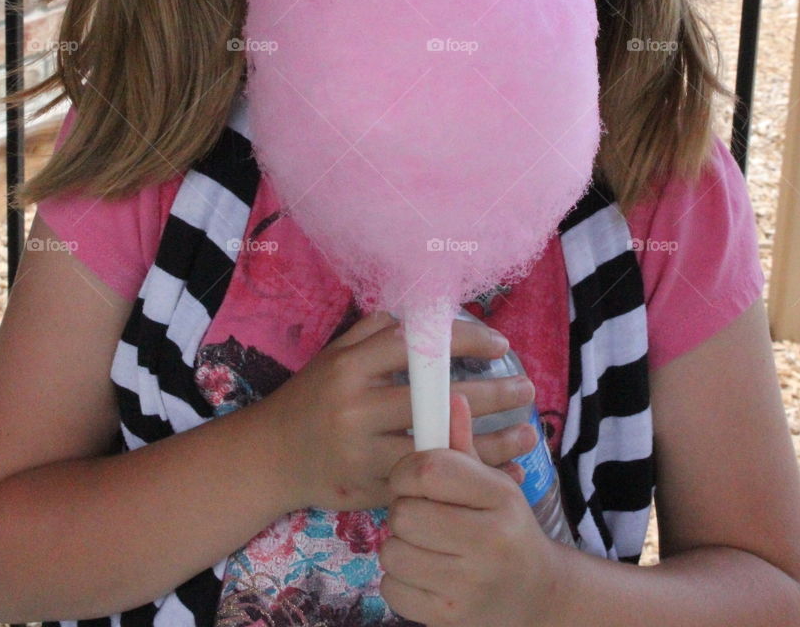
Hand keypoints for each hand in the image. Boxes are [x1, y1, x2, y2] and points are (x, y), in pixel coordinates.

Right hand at [261, 311, 538, 512]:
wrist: (270, 458)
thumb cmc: (312, 397)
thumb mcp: (336, 355)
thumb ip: (377, 330)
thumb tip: (426, 310)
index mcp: (351, 365)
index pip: (416, 344)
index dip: (463, 340)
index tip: (500, 345)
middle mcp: (356, 406)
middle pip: (436, 398)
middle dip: (490, 393)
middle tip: (527, 389)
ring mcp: (363, 451)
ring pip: (438, 447)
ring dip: (490, 442)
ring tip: (528, 434)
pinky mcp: (369, 489)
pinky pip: (430, 484)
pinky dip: (467, 478)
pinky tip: (500, 473)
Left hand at [378, 392, 564, 626]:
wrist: (537, 596)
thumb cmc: (507, 528)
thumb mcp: (494, 484)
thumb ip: (464, 444)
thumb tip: (450, 397)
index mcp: (500, 498)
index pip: (430, 470)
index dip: (407, 469)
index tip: (410, 476)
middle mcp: (489, 542)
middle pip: (404, 512)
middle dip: (404, 509)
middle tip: (420, 513)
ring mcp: (468, 585)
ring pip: (392, 550)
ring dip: (399, 545)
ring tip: (423, 544)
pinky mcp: (448, 617)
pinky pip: (391, 588)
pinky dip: (399, 579)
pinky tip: (424, 573)